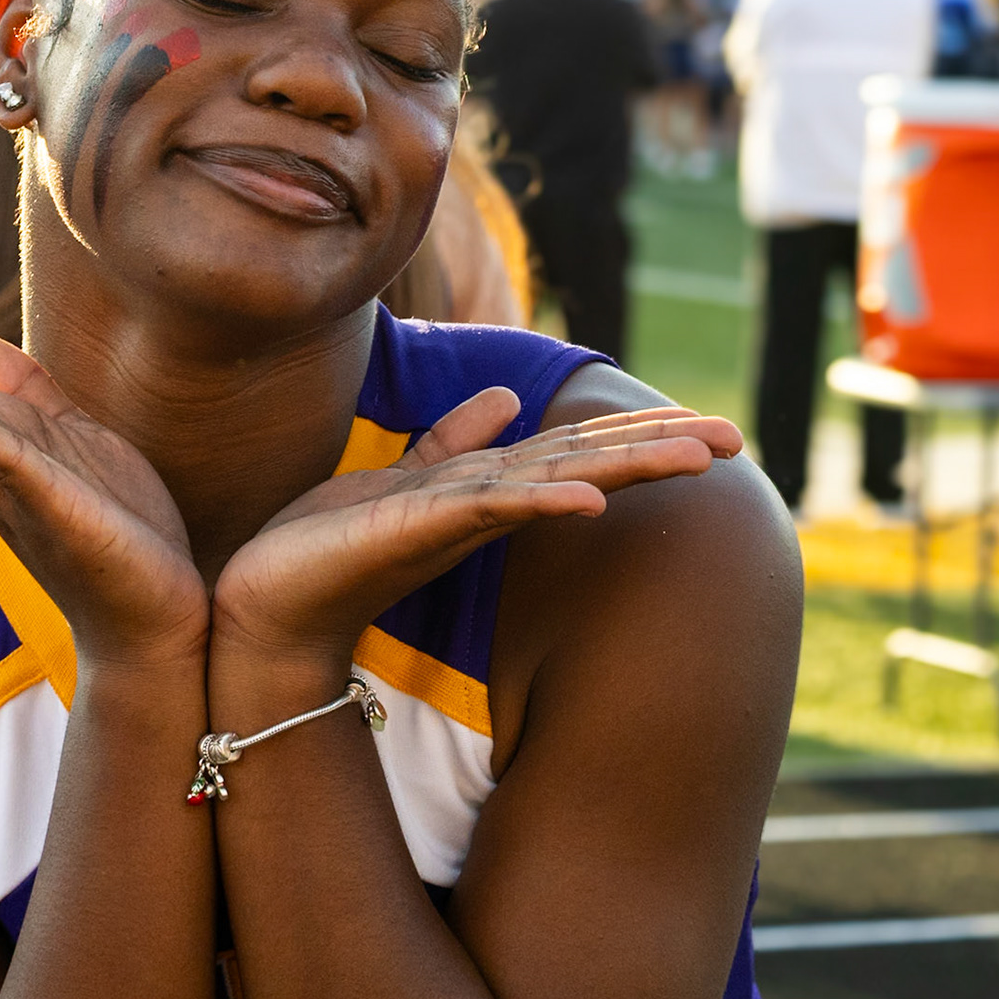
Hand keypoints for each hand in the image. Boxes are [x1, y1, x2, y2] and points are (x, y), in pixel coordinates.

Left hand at [212, 388, 742, 667]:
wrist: (262, 602)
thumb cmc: (326, 547)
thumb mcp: (399, 481)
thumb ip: (452, 443)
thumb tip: (509, 397)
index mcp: (485, 489)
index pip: (576, 451)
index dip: (638, 434)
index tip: (707, 424)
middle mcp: (485, 506)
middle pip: (587, 465)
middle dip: (659, 450)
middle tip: (736, 439)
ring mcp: (458, 520)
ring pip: (558, 481)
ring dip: (626, 468)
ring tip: (693, 454)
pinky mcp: (418, 531)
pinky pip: (492, 509)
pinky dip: (542, 502)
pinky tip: (586, 498)